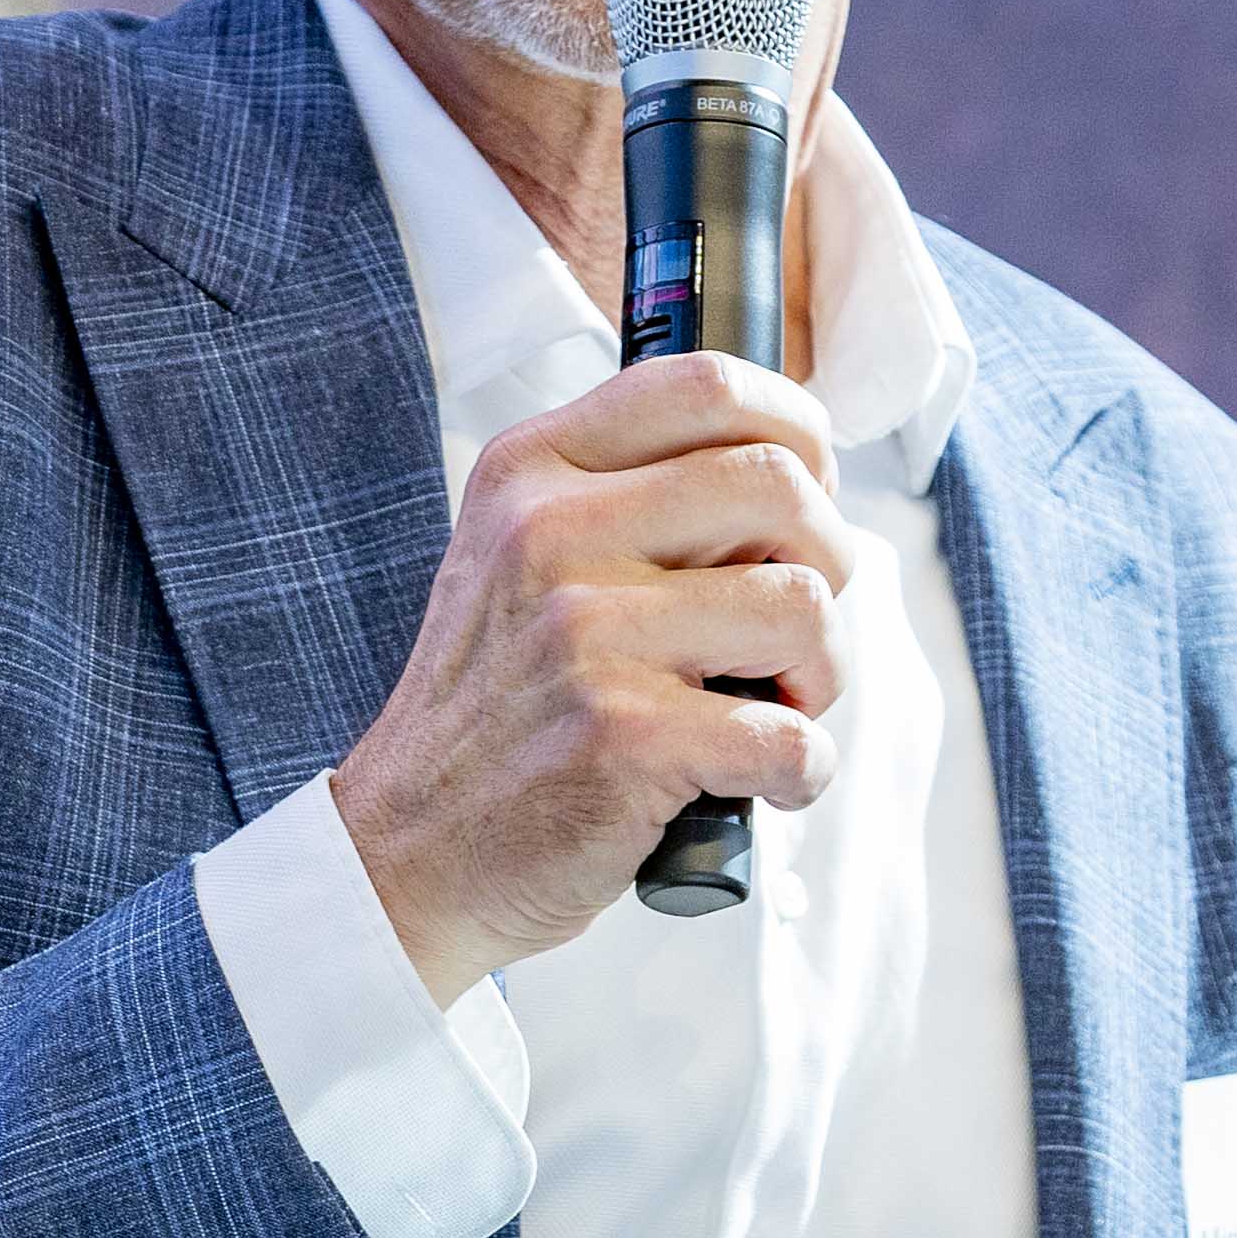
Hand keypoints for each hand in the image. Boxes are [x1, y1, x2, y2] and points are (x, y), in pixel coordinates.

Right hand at [329, 351, 865, 999]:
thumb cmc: (499, 710)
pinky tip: (752, 782)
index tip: (810, 489)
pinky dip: (800, 772)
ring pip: (804, 608)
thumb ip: (628, 498)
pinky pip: (792, 736)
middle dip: (827, 560)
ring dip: (819, 676)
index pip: (707, 384)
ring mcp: (584, 634)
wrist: (409, 853)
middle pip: (780, 485)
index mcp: (533, 472)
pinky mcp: (623, 736)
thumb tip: (793, 476)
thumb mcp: (520, 559)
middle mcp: (551, 533)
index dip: (797, 430)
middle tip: (792, 626)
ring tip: (767, 709)